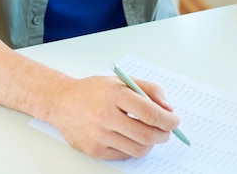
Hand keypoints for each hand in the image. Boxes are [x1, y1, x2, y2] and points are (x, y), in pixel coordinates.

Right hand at [48, 74, 178, 160]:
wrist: (61, 102)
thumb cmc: (93, 91)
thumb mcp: (120, 81)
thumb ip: (147, 89)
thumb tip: (168, 109)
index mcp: (114, 93)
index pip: (150, 112)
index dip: (168, 120)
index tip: (174, 121)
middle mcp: (105, 114)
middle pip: (147, 135)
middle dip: (163, 135)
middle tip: (166, 131)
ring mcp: (99, 134)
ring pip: (138, 149)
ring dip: (150, 144)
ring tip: (148, 134)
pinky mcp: (94, 150)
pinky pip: (124, 155)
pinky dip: (132, 148)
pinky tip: (128, 137)